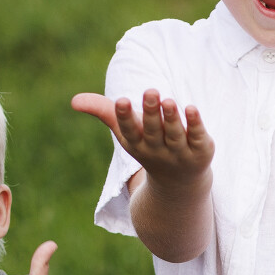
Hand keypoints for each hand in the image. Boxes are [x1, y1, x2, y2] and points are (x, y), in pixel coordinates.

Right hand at [70, 89, 214, 188]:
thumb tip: (73, 100)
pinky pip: (198, 137)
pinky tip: (191, 108)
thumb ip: (104, 112)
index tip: (121, 100)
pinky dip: (196, 124)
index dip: (125, 117)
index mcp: (137, 144)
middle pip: (153, 131)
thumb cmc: (148, 146)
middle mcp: (157, 150)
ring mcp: (180, 153)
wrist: (179, 183)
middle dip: (151, 112)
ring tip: (169, 100)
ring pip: (175, 135)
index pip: (129, 131)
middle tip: (151, 91)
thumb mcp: (126, 132)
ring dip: (172, 118)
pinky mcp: (201, 152)